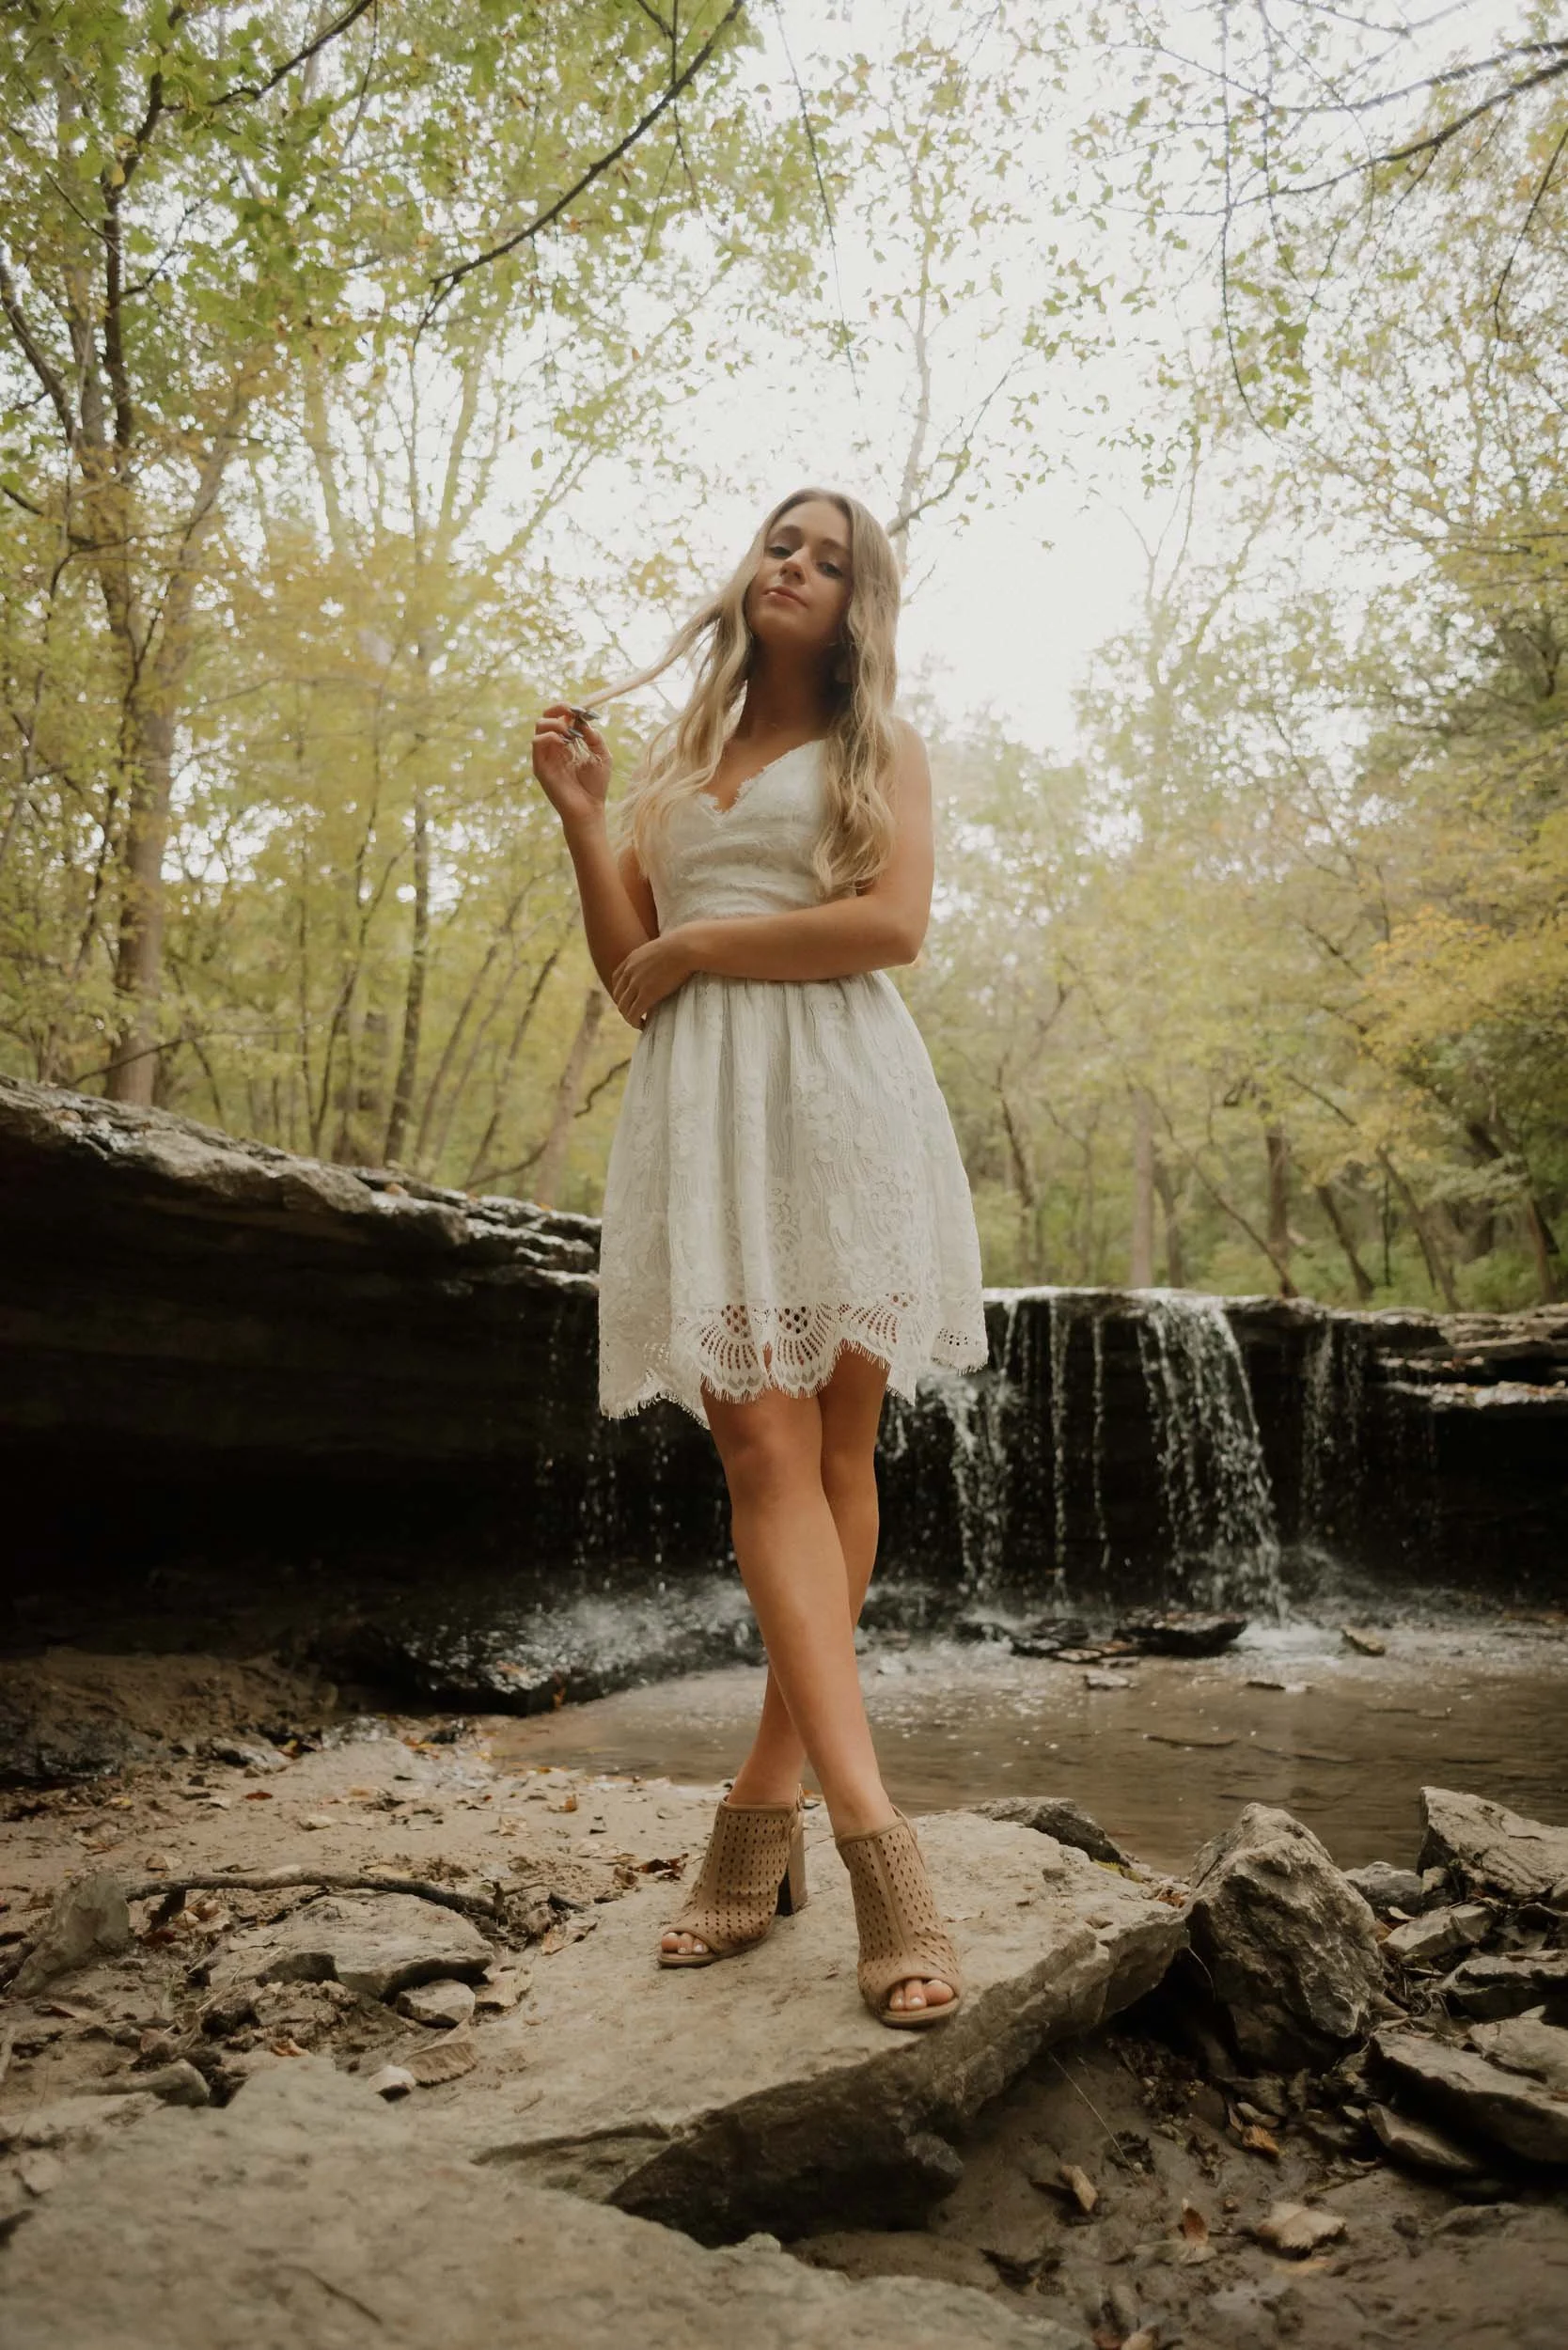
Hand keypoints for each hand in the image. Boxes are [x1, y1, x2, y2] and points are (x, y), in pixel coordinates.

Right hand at [531, 701, 609, 824]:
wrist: (589, 809)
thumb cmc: (596, 786)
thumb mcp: (602, 756)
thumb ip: (595, 737)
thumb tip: (583, 720)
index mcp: (567, 744)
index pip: (561, 718)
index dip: (569, 709)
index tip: (582, 710)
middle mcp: (554, 747)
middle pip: (547, 717)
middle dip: (558, 708)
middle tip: (572, 711)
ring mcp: (546, 756)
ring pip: (540, 725)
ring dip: (555, 722)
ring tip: (569, 731)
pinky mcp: (540, 766)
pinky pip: (537, 742)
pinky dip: (550, 735)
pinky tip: (564, 741)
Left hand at [610, 926, 700, 1028]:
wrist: (685, 948)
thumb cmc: (682, 946)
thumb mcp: (662, 948)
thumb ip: (657, 956)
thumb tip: (667, 959)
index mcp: (632, 959)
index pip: (617, 979)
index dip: (621, 992)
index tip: (630, 999)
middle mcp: (629, 972)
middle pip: (618, 995)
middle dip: (625, 1007)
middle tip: (637, 1014)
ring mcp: (636, 984)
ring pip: (623, 1007)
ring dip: (629, 1018)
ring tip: (639, 1023)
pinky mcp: (646, 995)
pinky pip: (633, 1014)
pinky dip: (635, 1022)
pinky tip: (643, 1025)